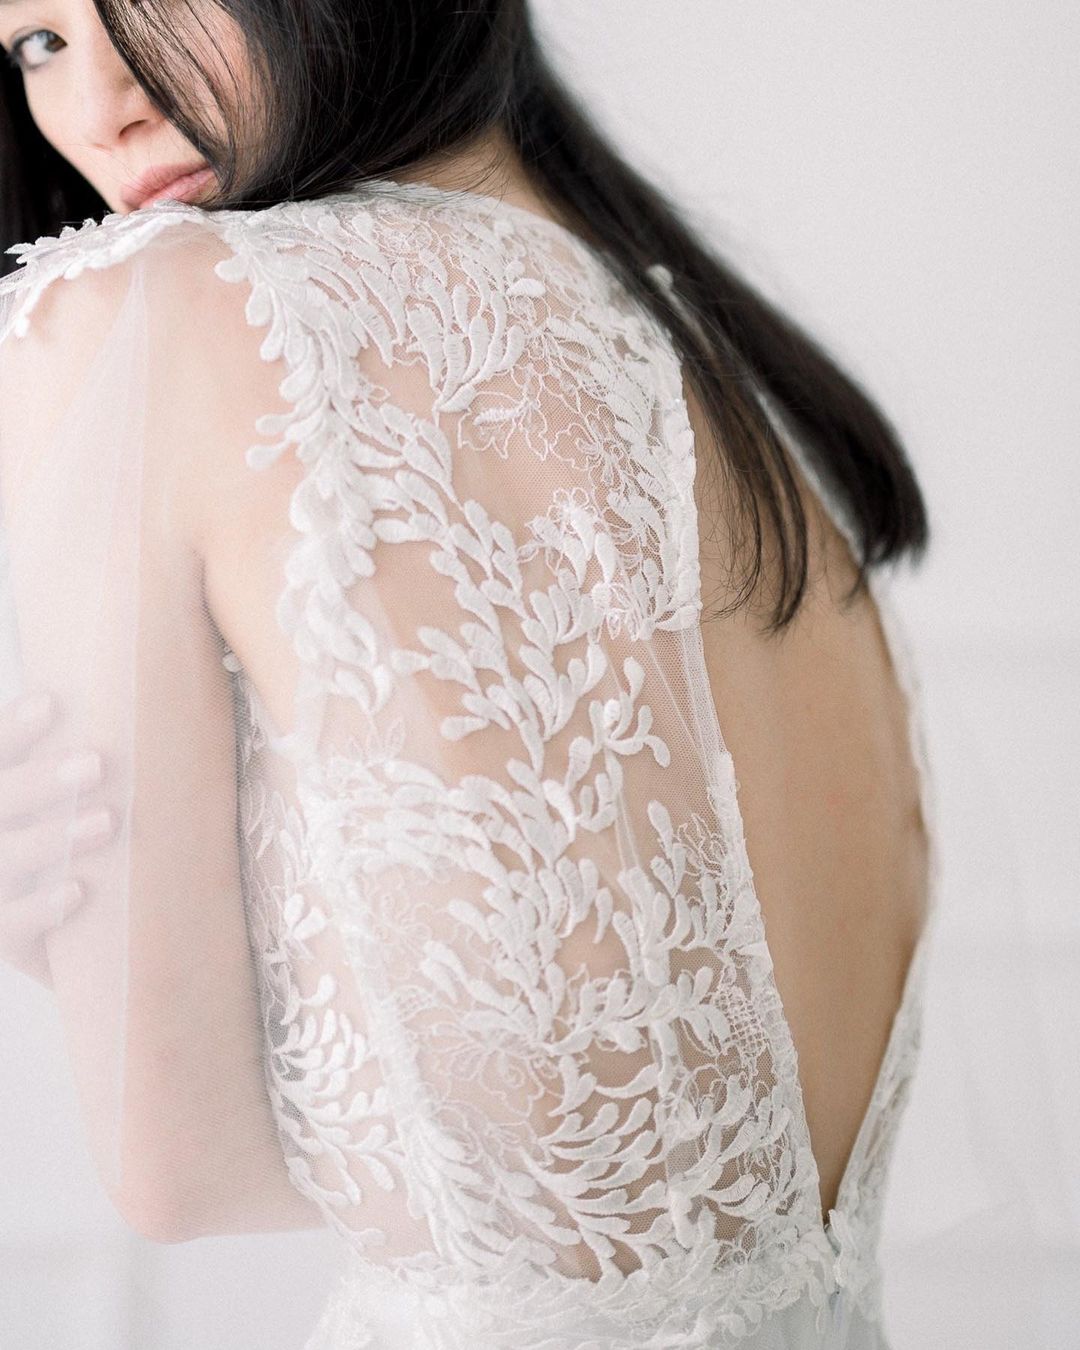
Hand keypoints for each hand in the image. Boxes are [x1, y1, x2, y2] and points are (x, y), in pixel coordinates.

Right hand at [0, 689, 114, 991]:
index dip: (11, 729)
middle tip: (97, 763)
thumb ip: (87, 769)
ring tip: (107, 821)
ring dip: (53, 838)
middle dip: (41, 781)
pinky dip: (41, 910)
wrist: (73, 941)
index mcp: (0, 792)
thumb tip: (147, 705)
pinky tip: (79, 892)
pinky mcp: (4, 940)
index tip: (51, 703)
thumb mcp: (72, 807)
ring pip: (4, 860)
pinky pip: (9, 926)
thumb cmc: (80, 853)